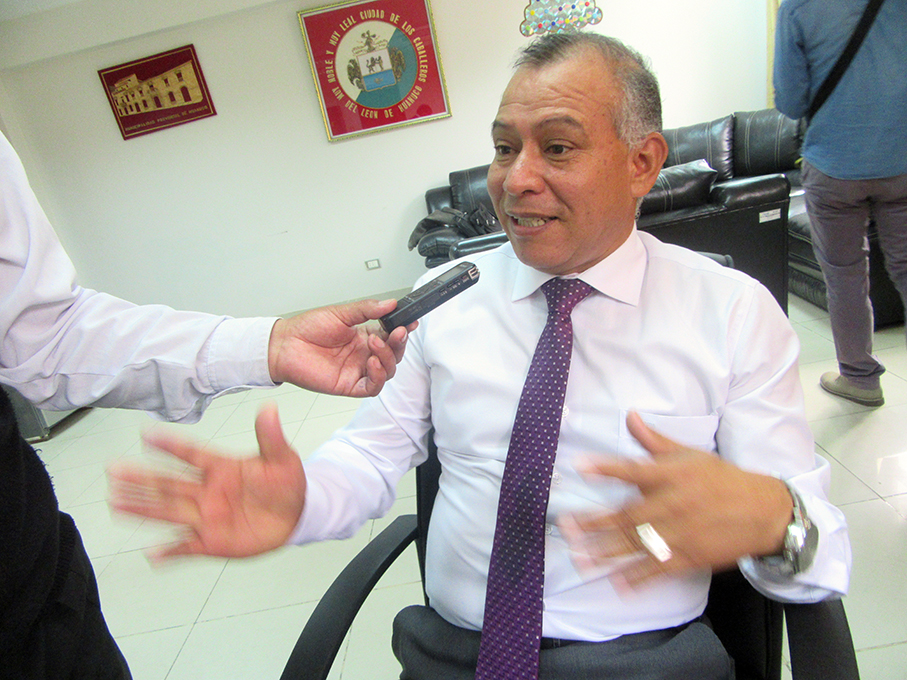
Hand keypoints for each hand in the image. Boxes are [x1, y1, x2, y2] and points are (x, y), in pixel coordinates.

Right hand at [108, 403, 305, 559]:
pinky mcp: (212, 541)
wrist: (297, 515)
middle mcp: (207, 491)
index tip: (146, 434)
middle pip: (169, 483)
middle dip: (141, 478)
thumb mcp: (282, 458)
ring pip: (169, 511)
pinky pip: (187, 547)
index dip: (170, 445)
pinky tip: (151, 553)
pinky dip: (170, 551)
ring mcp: (207, 516)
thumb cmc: (286, 483)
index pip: (191, 454)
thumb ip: (270, 436)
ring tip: (116, 502)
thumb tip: (269, 408)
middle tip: (114, 471)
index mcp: (221, 467)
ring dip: (143, 508)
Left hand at [267, 298, 414, 397]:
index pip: (392, 335)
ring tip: (375, 343)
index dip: (404, 330)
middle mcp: (363, 354)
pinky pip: (373, 386)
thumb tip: (390, 303)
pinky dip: (378, 376)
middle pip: (394, 353)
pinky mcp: (350, 385)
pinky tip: (372, 362)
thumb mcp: (340, 312)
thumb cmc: (306, 329)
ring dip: (388, 357)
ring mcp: (358, 370)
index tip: (411, 322)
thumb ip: (367, 309)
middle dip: (399, 343)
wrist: (284, 345)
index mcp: (364, 335)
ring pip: (387, 370)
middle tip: (397, 331)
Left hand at [559, 411, 792, 587]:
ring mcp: (680, 534)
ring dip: (606, 553)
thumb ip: (655, 441)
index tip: (580, 467)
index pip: (633, 470)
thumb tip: (630, 416)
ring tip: (580, 558)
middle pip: (627, 515)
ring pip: (637, 545)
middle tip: (566, 526)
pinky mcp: (690, 557)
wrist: (762, 511)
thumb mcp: (689, 455)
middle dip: (595, 523)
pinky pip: (659, 569)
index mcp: (671, 476)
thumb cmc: (721, 479)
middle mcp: (673, 505)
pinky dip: (638, 578)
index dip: (606, 468)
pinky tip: (617, 583)